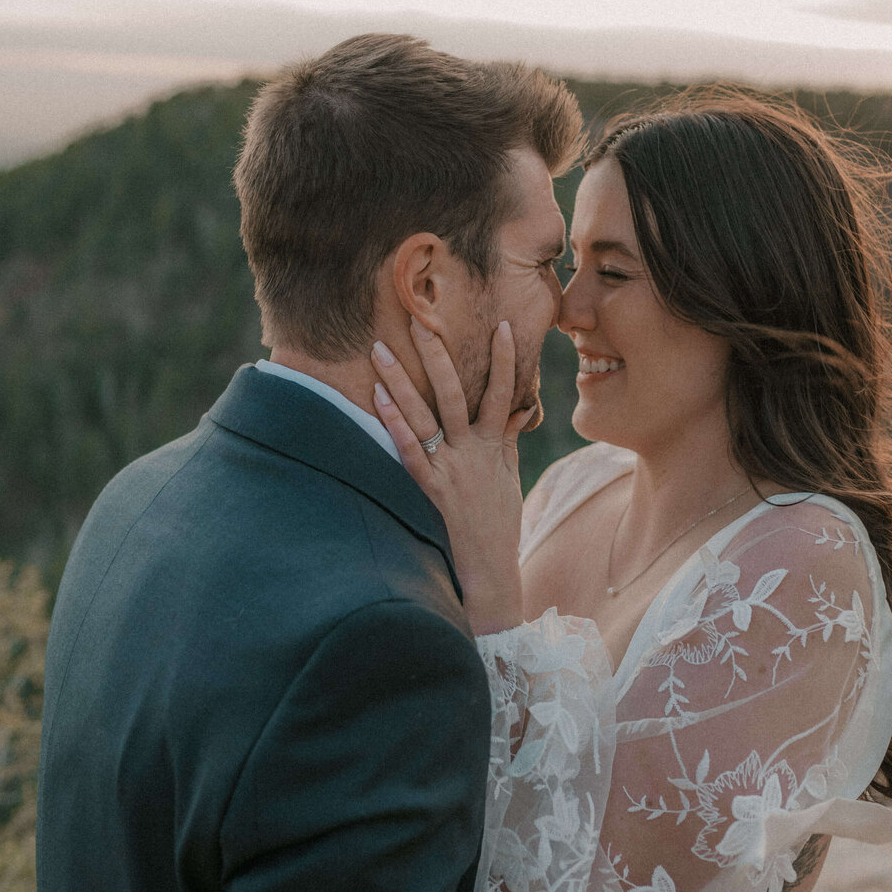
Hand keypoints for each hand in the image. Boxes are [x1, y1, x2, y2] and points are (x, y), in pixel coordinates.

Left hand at [371, 319, 531, 633]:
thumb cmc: (499, 525)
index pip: (503, 393)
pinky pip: (409, 451)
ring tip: (380, 350)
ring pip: (425, 415)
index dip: (506, 360)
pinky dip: (393, 424)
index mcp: (495, 446)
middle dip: (437, 355)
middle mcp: (472, 452)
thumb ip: (506, 442)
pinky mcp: (430, 490)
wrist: (490, 572)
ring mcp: (450, 469)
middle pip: (455, 393)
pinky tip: (377, 399)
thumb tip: (514, 413)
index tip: (504, 326)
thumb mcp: (508, 479)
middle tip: (419, 320)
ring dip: (400, 380)